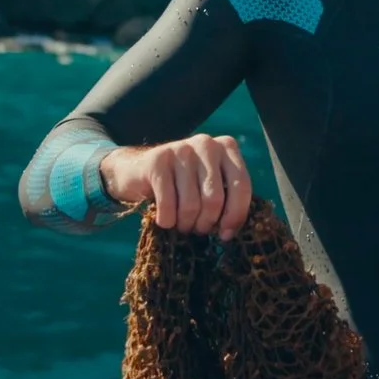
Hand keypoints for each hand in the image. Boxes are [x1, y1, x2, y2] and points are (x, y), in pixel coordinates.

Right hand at [100, 134, 253, 239]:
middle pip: (215, 199)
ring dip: (185, 224)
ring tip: (181, 224)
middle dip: (205, 223)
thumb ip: (226, 199)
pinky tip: (164, 219)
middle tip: (196, 229)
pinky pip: (168, 205)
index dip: (235, 216)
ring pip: (191, 205)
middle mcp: (206, 143)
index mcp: (226, 147)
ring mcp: (181, 149)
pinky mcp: (157, 161)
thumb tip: (231, 231)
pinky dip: (167, 220)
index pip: (242, 185)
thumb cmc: (181, 185)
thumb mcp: (209, 185)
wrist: (136, 170)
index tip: (225, 234)